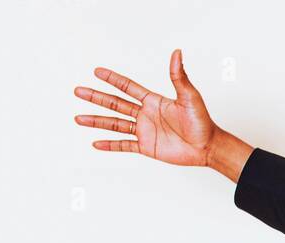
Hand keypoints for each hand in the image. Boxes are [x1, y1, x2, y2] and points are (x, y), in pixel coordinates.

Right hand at [74, 49, 227, 166]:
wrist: (206, 146)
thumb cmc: (201, 121)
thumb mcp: (189, 97)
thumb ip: (179, 77)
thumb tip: (177, 53)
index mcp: (153, 100)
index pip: (128, 87)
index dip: (113, 79)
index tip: (97, 72)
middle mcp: (145, 114)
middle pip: (115, 104)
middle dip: (96, 97)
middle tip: (78, 91)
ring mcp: (144, 130)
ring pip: (115, 124)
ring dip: (97, 121)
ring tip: (78, 118)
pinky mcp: (146, 146)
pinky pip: (124, 145)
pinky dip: (110, 145)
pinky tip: (95, 143)